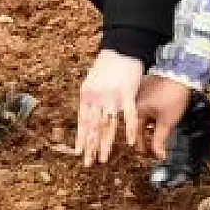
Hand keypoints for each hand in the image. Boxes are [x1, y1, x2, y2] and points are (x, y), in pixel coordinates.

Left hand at [73, 50, 143, 166]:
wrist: (122, 47)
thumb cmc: (109, 63)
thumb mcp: (94, 80)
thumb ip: (91, 97)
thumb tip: (89, 111)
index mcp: (87, 95)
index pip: (82, 121)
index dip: (80, 137)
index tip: (78, 152)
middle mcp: (96, 97)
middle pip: (92, 126)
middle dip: (90, 146)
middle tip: (88, 163)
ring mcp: (111, 96)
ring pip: (107, 124)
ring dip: (105, 143)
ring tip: (103, 158)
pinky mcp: (127, 92)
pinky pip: (128, 114)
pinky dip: (129, 128)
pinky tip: (130, 141)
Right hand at [135, 75, 192, 159]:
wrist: (181, 74)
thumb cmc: (173, 96)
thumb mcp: (167, 122)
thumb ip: (160, 139)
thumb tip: (158, 155)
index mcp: (135, 110)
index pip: (134, 134)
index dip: (140, 146)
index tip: (146, 155)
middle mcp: (134, 102)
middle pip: (137, 125)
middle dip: (145, 137)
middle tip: (153, 148)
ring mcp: (140, 94)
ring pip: (142, 116)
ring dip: (148, 127)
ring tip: (157, 136)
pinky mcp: (147, 88)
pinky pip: (145, 107)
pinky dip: (151, 116)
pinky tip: (158, 121)